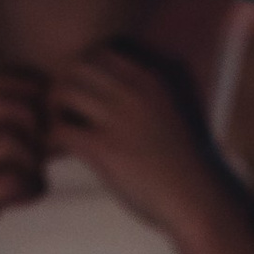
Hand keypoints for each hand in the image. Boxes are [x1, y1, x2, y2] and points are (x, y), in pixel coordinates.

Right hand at [0, 67, 45, 253]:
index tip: (42, 106)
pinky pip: (7, 181)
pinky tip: (28, 196)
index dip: (20, 83)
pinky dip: (29, 187)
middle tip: (46, 144)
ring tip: (35, 175)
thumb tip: (18, 116)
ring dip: (34, 156)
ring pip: (6, 140)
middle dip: (34, 116)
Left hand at [45, 38, 229, 238]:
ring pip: (64, 90)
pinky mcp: (107, 150)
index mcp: (155, 77)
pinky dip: (50, 140)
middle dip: (63, 84)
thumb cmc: (193, 164)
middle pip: (78, 64)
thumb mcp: (184, 111)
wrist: (202, 202)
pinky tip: (58, 155)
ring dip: (52, 110)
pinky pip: (59, 130)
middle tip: (62, 111)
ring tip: (58, 131)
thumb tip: (141, 78)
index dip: (85, 71)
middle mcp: (137, 90)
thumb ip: (159, 90)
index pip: (102, 50)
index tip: (84, 94)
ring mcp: (121, 118)